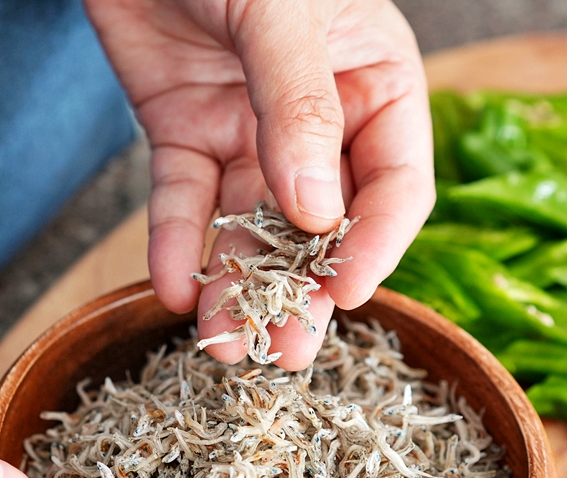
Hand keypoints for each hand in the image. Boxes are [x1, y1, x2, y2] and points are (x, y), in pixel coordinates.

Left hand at [86, 0, 434, 368]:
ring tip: (221, 345)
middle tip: (281, 353)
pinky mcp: (186, 131)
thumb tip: (316, 212)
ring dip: (233, 284)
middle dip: (298, 289)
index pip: (393, 184)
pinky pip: (184, 199)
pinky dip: (177, 243)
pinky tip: (173, 289)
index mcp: (373, 83)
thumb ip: (299, 104)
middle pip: (318, 223)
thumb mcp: (281, 9)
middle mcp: (316, 118)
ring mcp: (249, 129)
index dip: (372, 244)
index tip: (342, 292)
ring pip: (248, 223)